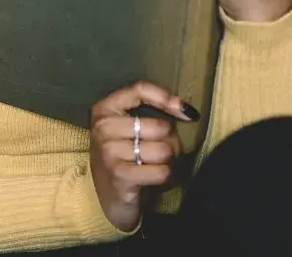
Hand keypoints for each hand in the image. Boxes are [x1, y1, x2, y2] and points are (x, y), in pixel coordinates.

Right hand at [89, 81, 193, 231]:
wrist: (110, 201)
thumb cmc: (124, 160)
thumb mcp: (127, 131)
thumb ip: (149, 115)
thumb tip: (188, 111)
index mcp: (104, 109)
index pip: (139, 89)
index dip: (167, 98)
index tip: (188, 113)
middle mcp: (103, 127)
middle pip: (159, 126)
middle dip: (170, 142)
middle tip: (161, 153)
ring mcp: (109, 151)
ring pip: (163, 149)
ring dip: (168, 162)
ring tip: (156, 166)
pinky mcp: (120, 175)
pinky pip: (162, 170)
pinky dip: (166, 177)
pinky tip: (155, 179)